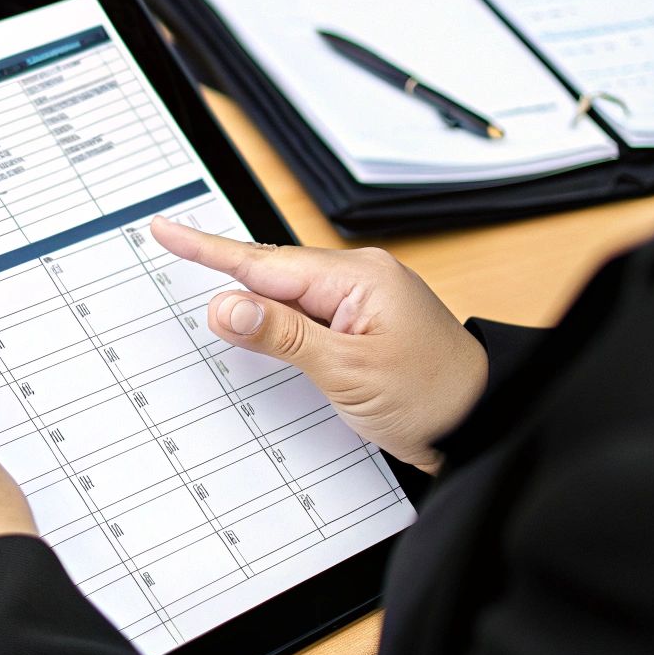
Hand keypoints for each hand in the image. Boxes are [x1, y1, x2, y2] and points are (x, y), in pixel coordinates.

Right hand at [151, 217, 485, 473]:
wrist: (486, 424)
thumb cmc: (433, 398)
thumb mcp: (347, 371)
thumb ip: (282, 335)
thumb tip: (226, 307)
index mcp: (358, 278)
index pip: (265, 263)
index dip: (208, 250)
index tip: (167, 230)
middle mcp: (362, 278)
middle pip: (273, 272)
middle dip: (224, 269)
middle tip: (170, 243)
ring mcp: (366, 300)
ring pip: (289, 293)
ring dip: (253, 299)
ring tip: (203, 280)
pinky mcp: (366, 324)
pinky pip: (308, 311)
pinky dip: (279, 318)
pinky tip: (260, 321)